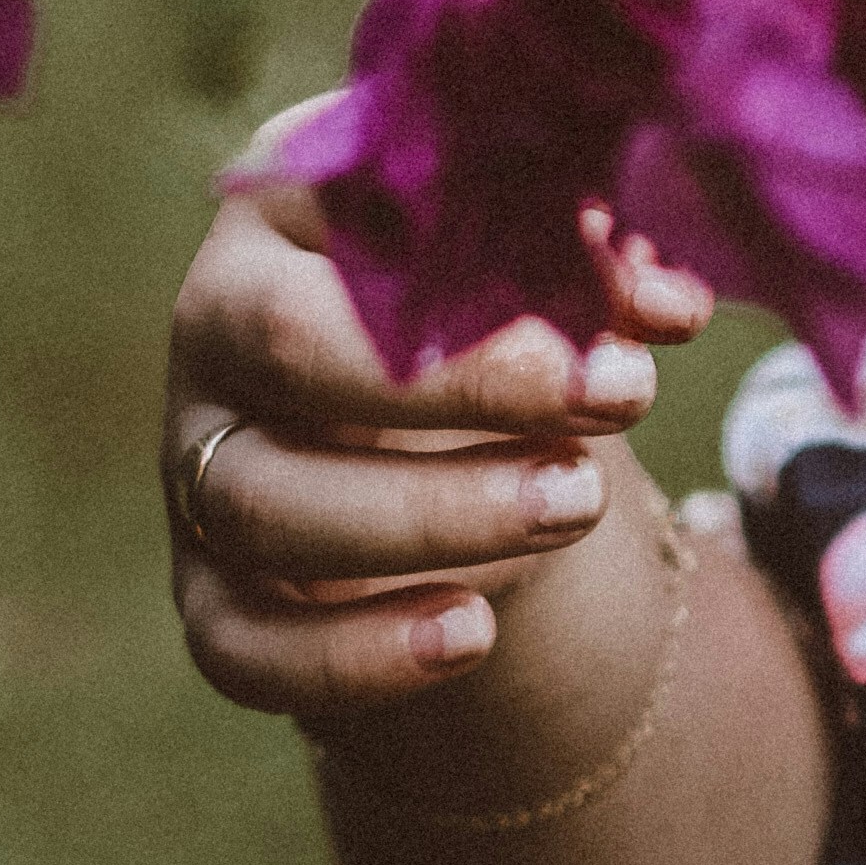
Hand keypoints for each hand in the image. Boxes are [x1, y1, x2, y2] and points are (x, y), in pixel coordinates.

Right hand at [163, 148, 714, 732]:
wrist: (444, 415)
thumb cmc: (492, 291)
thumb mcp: (545, 253)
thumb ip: (597, 261)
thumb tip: (669, 305)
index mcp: (284, 209)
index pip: (351, 221)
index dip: (483, 285)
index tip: (626, 334)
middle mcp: (214, 331)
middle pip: (289, 351)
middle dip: (464, 388)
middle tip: (621, 400)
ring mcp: (196, 464)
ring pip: (266, 505)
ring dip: (433, 516)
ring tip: (578, 503)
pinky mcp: (209, 586)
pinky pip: (240, 644)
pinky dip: (350, 655)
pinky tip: (473, 634)